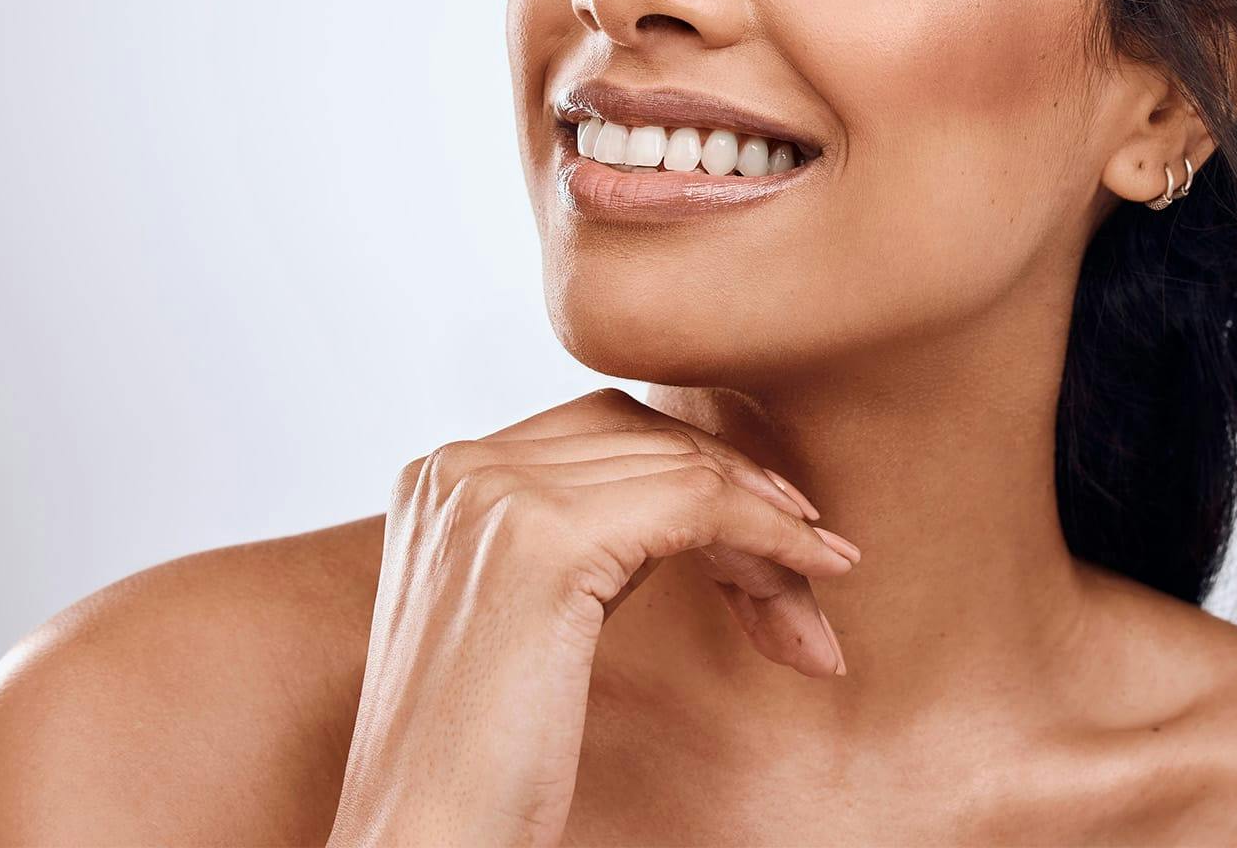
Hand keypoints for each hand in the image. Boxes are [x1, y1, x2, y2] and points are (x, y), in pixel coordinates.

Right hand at [326, 387, 859, 847]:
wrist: (418, 847)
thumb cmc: (476, 765)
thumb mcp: (525, 619)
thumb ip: (582, 543)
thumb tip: (703, 506)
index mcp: (443, 477)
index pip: (607, 431)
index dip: (704, 475)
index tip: (773, 538)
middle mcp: (459, 467)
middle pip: (649, 442)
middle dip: (746, 502)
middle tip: (816, 570)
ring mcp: (494, 494)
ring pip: (684, 469)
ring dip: (772, 528)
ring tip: (818, 592)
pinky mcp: (543, 540)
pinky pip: (698, 505)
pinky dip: (770, 535)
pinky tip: (816, 569)